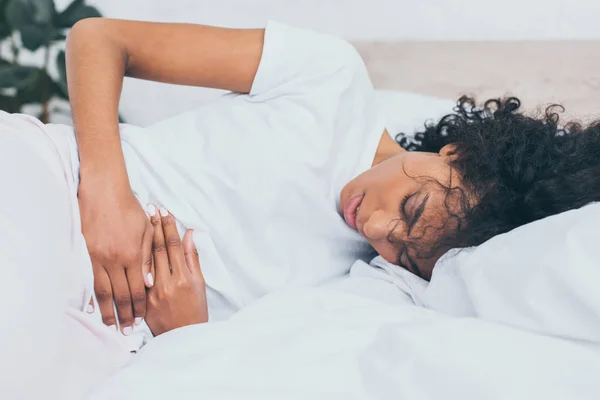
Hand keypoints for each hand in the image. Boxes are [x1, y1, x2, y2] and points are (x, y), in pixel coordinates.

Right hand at [79, 180, 153, 333]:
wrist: (103, 190)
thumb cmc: (128, 208)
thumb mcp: (145, 230)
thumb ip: (148, 258)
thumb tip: (149, 283)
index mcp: (133, 254)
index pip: (138, 288)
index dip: (140, 305)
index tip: (141, 319)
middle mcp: (115, 259)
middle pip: (121, 294)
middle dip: (124, 314)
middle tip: (126, 330)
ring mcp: (97, 257)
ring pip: (103, 291)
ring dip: (107, 310)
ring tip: (111, 325)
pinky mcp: (85, 253)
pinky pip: (88, 279)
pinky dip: (91, 295)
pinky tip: (92, 307)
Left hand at [145, 205, 207, 335]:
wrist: (183, 338)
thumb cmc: (195, 309)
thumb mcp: (199, 283)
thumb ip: (191, 258)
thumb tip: (189, 235)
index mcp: (183, 277)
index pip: (173, 245)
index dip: (168, 227)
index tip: (165, 211)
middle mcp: (165, 282)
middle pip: (156, 248)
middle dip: (154, 226)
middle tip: (150, 208)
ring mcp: (151, 291)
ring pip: (144, 259)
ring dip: (142, 238)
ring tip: (139, 220)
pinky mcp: (142, 299)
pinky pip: (136, 275)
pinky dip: (134, 259)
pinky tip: (129, 245)